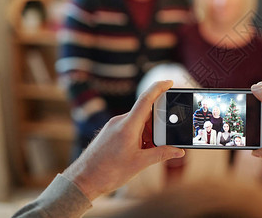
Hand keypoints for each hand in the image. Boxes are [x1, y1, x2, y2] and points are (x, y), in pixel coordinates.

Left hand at [63, 80, 184, 200]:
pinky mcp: (110, 131)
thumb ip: (162, 154)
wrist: (83, 180)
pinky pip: (130, 127)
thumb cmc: (108, 172)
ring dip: (148, 133)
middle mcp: (120, 121)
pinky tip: (139, 151)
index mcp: (128, 126)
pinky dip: (139, 136)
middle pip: (146, 114)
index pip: (146, 99)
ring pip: (138, 122)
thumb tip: (178, 151)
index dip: (159, 88)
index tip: (170, 82)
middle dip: (158, 126)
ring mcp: (114, 125)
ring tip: (147, 151)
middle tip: (162, 142)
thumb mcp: (140, 163)